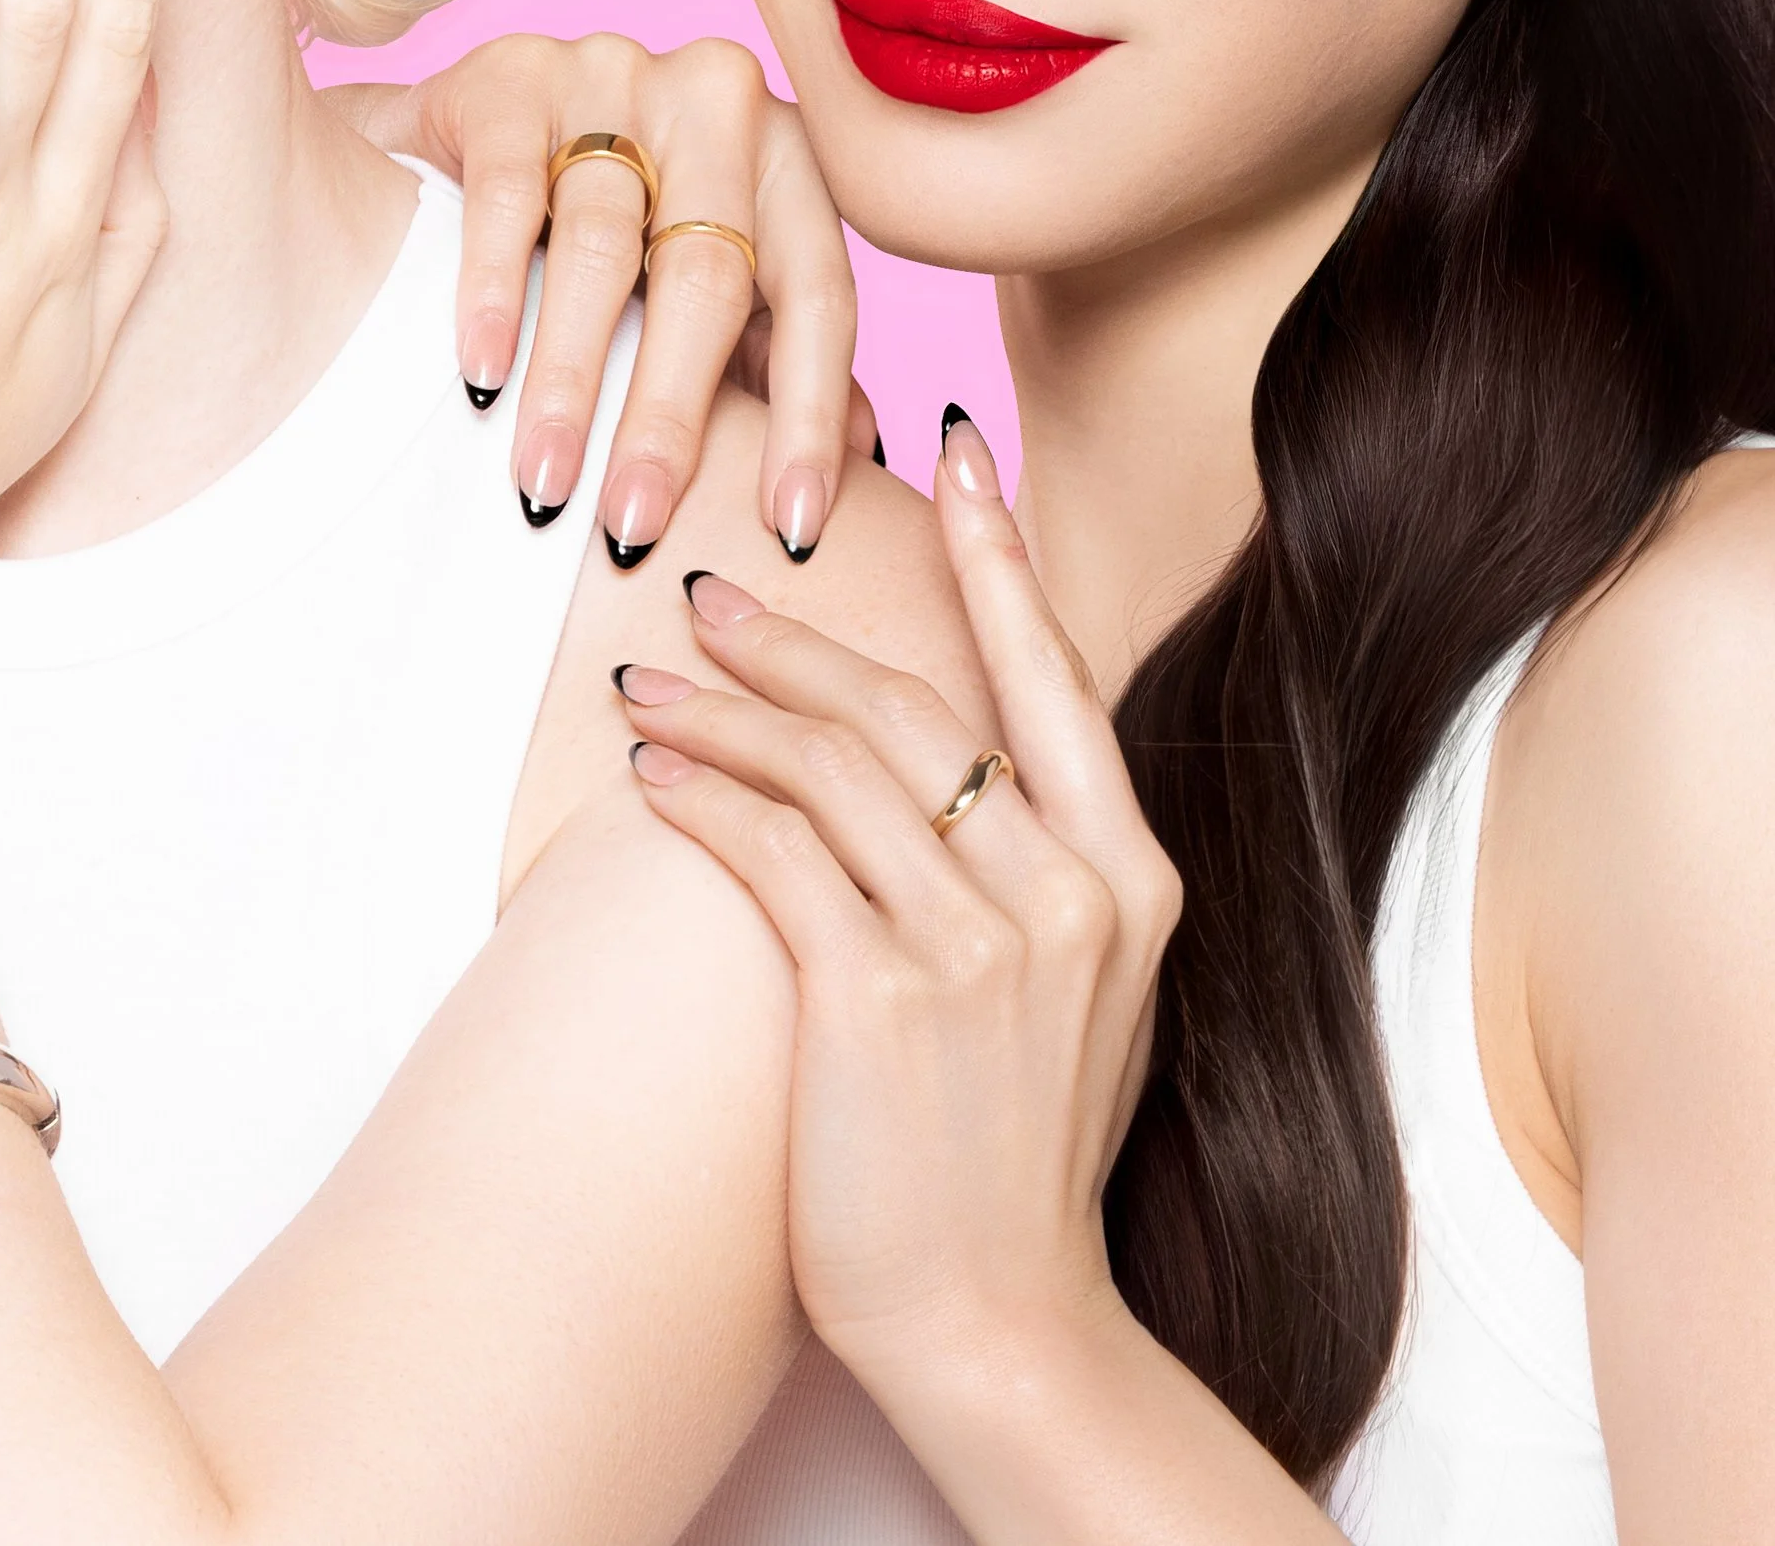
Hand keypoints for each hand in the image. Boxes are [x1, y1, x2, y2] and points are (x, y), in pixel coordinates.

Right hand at [334, 35, 875, 563]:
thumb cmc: (607, 229)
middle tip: (634, 526)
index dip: (811, 416)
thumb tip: (867, 461)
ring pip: (603, 244)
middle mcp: (717, 98)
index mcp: (788, 154)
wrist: (460, 138)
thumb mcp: (704, 283)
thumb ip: (777, 357)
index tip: (791, 530)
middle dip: (668, 417)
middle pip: (708, 275)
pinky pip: (509, 197)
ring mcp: (613, 73)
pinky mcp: (511, 78)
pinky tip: (483, 378)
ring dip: (571, 379)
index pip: (820, 293)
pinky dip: (496, 297)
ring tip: (544, 483)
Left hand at [614, 413, 1181, 1393]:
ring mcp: (981, 948)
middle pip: (916, 705)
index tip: (956, 452)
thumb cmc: (1018, 1156)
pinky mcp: (881, 999)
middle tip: (710, 589)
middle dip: (800, 636)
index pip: (1054, 676)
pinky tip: (654, 782)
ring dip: (723, 710)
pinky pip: (772, 854)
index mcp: (1130, 880)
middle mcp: (1069, 896)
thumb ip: (1042, 868)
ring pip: (831, 766)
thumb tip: (960, 758)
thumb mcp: (1085, 996)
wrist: (1006, 1327)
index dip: (998, 557)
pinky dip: (703, 803)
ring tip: (648, 684)